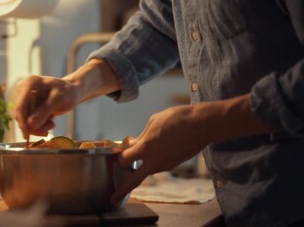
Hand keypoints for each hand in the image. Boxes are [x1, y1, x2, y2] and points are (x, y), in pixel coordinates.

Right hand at [13, 75, 78, 138]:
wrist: (70, 92)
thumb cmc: (67, 93)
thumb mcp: (59, 101)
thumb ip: (45, 111)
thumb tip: (30, 125)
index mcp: (30, 83)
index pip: (20, 106)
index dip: (22, 122)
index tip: (27, 136)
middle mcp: (22, 88)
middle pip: (20, 114)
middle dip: (33, 126)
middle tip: (47, 132)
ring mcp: (22, 97)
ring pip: (23, 119)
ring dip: (37, 127)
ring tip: (52, 124)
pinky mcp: (25, 105)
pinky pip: (27, 120)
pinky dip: (37, 125)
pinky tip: (49, 122)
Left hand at [111, 94, 274, 202]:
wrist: (203, 125)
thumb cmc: (177, 119)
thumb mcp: (153, 122)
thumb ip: (141, 136)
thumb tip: (134, 144)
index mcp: (146, 149)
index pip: (124, 160)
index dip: (119, 155)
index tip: (120, 149)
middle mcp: (154, 162)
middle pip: (134, 180)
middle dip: (122, 191)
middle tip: (113, 198)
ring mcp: (166, 166)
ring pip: (147, 170)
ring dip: (140, 166)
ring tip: (140, 152)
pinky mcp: (174, 165)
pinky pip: (158, 165)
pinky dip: (153, 160)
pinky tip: (157, 148)